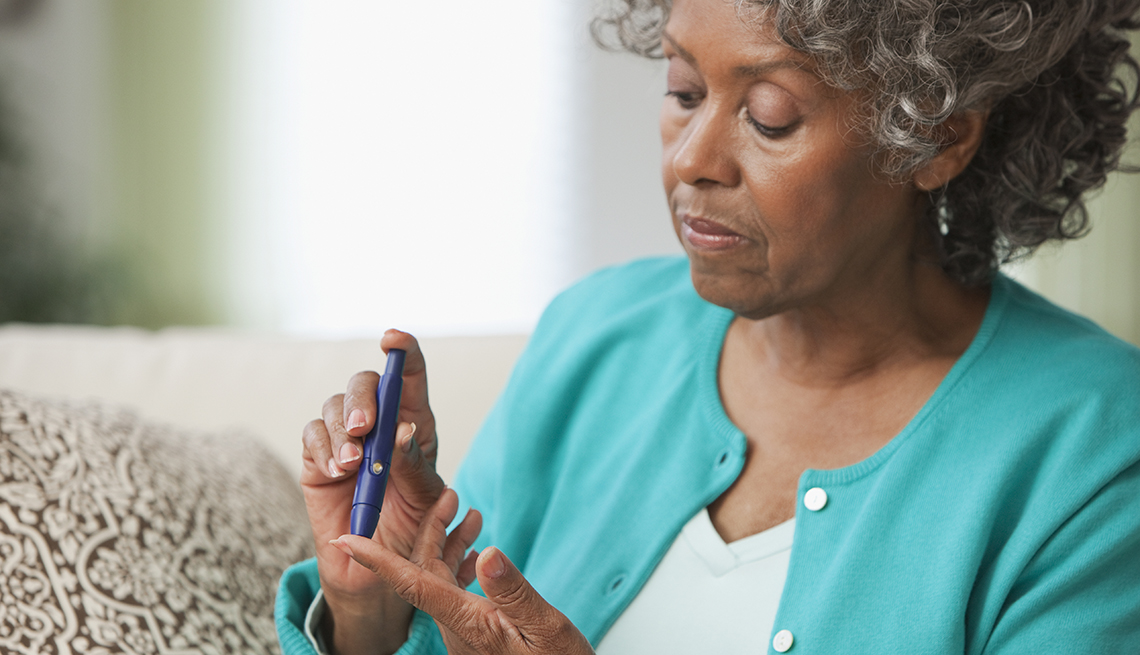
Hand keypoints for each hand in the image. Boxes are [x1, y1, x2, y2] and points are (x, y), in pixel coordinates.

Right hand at [300, 329, 446, 654]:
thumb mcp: (424, 500)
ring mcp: (346, 436)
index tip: (392, 339)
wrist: (377, 568)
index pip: (409, 375)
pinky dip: (322, 449)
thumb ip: (413, 466)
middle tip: (364, 428)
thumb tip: (400, 431)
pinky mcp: (318, 456)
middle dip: (362, 399)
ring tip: (351, 467)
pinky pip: (312, 435)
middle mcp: (379, 422)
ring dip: (341, 432)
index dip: (403, 351)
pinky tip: (336, 472)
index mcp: (413, 422)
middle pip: (365, 384)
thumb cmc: (410, 528)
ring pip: (334, 407)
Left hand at [331, 490, 594, 654]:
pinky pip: (454, 591)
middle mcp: (456, 624)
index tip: (346, 541)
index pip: (412, 582)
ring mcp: (463, 629)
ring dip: (449, 542)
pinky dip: (461, 564)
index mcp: (467, 620)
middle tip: (448, 494)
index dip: (377, 560)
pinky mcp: (473, 631)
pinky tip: (477, 554)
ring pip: (439, 578)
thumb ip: (514, 593)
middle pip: (425, 569)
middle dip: (430, 528)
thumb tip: (487, 553)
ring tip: (469, 512)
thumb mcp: (546, 628)